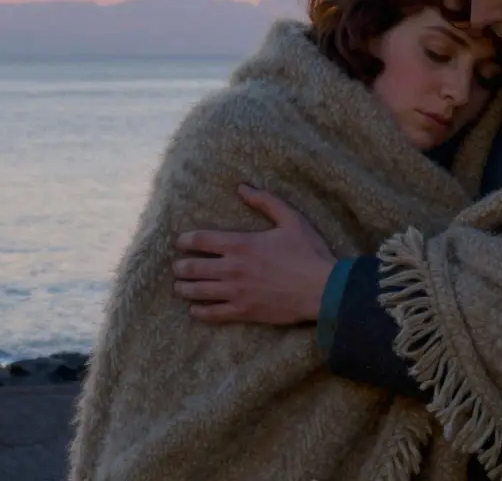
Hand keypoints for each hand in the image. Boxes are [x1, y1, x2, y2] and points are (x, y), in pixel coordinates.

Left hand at [172, 185, 336, 325]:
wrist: (323, 289)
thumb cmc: (309, 252)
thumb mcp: (291, 219)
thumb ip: (266, 201)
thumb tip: (242, 188)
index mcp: (241, 244)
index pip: (200, 240)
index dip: (185, 240)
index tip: (180, 242)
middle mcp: (232, 268)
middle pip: (192, 268)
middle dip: (180, 267)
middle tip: (177, 267)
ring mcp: (236, 292)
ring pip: (197, 292)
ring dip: (184, 288)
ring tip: (180, 286)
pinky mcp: (244, 311)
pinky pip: (212, 314)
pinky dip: (199, 312)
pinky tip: (195, 309)